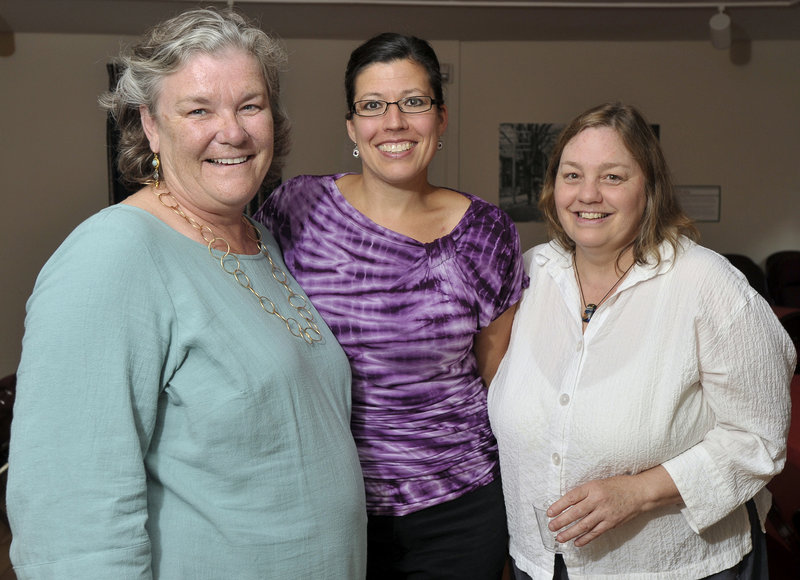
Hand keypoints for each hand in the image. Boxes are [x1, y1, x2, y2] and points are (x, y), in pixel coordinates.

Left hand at [547, 466, 680, 546]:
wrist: (639, 493)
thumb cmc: (617, 486)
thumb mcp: (598, 483)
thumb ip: (585, 493)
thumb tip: (568, 504)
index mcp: (592, 487)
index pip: (571, 497)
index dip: (559, 505)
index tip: (549, 512)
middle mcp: (597, 500)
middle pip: (575, 512)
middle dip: (561, 521)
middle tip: (551, 526)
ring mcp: (605, 513)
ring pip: (584, 525)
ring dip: (570, 532)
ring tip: (560, 537)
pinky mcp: (611, 522)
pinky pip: (596, 532)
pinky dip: (585, 538)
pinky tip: (577, 542)